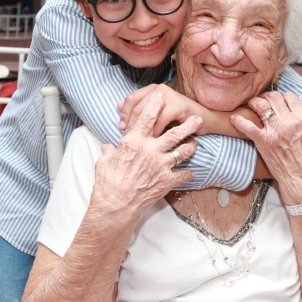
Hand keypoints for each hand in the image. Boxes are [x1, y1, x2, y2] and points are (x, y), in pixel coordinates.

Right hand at [94, 91, 200, 219]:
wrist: (115, 206)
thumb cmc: (107, 184)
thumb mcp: (103, 163)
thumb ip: (108, 151)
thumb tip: (108, 147)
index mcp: (133, 142)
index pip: (146, 118)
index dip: (155, 104)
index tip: (161, 95)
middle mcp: (150, 151)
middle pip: (174, 133)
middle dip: (188, 124)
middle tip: (197, 118)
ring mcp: (160, 166)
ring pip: (183, 151)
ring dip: (191, 146)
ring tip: (195, 143)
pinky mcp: (167, 181)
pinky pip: (183, 174)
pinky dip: (188, 173)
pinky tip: (190, 172)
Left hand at [118, 83, 210, 135]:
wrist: (203, 120)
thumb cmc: (178, 119)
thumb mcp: (157, 113)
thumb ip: (139, 109)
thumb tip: (117, 105)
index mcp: (151, 89)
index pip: (131, 99)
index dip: (124, 115)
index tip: (121, 129)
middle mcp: (159, 89)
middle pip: (137, 107)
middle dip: (131, 125)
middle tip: (129, 139)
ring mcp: (169, 95)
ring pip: (147, 114)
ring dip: (143, 130)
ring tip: (140, 142)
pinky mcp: (177, 105)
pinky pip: (160, 120)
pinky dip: (156, 132)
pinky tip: (155, 141)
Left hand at [230, 92, 301, 206]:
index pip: (290, 97)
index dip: (284, 97)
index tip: (280, 101)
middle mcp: (288, 122)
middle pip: (274, 98)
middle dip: (268, 96)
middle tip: (264, 100)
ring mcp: (274, 132)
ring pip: (261, 106)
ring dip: (255, 102)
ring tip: (252, 105)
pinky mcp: (263, 142)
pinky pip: (248, 127)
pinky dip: (239, 121)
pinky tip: (234, 118)